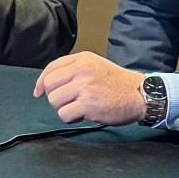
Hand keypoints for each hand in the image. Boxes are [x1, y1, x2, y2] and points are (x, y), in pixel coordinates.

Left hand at [33, 52, 148, 123]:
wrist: (140, 94)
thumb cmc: (116, 83)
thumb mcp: (95, 65)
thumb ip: (72, 70)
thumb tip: (44, 85)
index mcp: (82, 60)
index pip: (51, 68)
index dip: (41, 82)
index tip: (38, 92)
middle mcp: (82, 71)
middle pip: (49, 86)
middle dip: (54, 96)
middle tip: (69, 101)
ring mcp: (85, 87)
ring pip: (54, 101)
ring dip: (63, 108)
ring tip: (79, 106)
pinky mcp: (88, 105)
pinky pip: (64, 114)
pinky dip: (71, 118)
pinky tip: (83, 114)